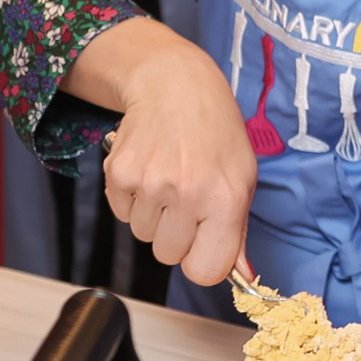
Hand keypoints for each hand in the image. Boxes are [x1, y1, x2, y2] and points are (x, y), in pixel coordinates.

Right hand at [97, 27, 256, 286]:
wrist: (174, 85)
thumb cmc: (215, 132)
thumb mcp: (242, 177)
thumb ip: (237, 231)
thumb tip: (242, 275)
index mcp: (225, 199)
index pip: (205, 271)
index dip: (202, 261)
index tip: (203, 245)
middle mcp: (187, 193)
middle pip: (168, 256)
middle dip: (176, 235)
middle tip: (186, 199)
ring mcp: (150, 183)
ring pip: (142, 235)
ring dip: (153, 215)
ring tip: (169, 177)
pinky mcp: (118, 174)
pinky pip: (121, 213)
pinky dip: (132, 198)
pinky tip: (149, 168)